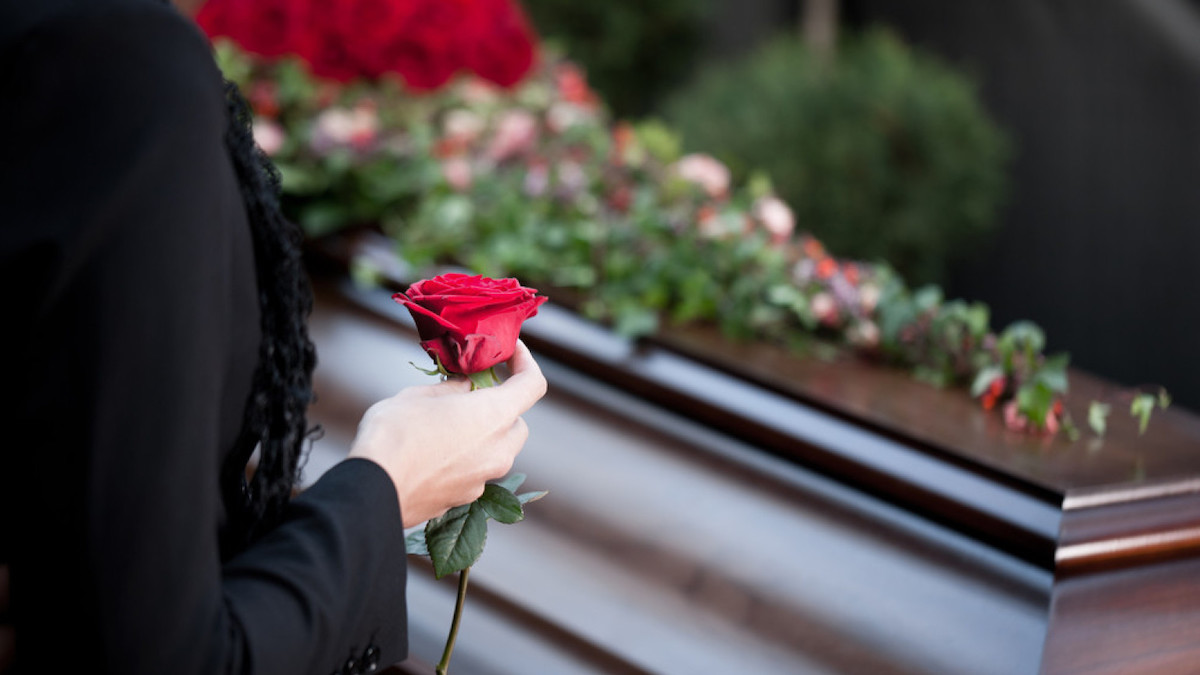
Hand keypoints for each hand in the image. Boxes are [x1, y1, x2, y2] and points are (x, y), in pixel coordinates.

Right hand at [348, 340, 547, 527]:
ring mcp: (485, 478)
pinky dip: (466, 458)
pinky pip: (477, 471)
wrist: (374, 491)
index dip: (526, 363)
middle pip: (517, 423)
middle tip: (471, 394)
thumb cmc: (394, 435)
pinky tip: (435, 453)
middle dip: (501, 407)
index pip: (532, 385)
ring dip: (483, 434)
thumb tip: (465, 387)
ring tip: (447, 424)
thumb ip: (452, 389)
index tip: (512, 352)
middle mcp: (498, 450)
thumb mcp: (419, 396)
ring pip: (498, 450)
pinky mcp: (468, 499)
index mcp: (493, 416)